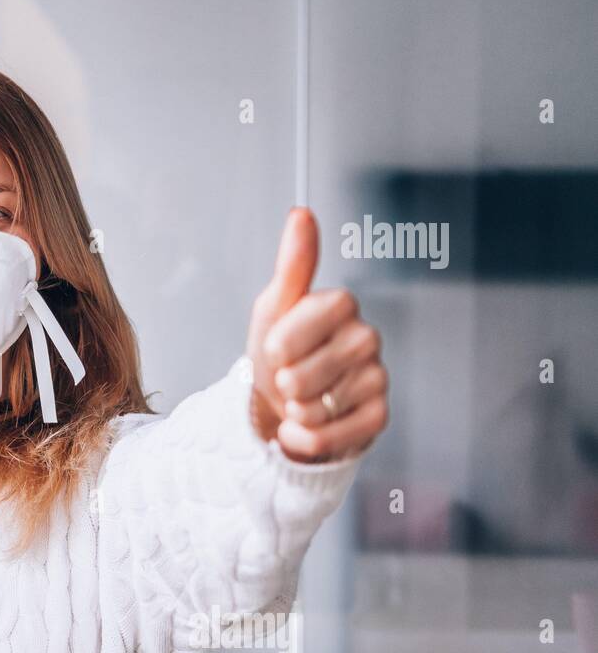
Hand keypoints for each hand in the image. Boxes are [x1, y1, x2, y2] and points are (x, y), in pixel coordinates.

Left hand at [245, 208, 387, 461]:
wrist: (281, 407)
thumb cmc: (278, 355)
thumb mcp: (273, 309)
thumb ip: (292, 265)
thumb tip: (302, 213)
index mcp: (341, 306)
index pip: (309, 322)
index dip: (282, 342)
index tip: (276, 347)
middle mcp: (367, 338)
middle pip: (311, 370)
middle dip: (286, 382)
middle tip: (288, 379)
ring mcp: (377, 378)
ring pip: (321, 405)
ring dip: (296, 411)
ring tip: (299, 402)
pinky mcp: (378, 417)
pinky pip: (335, 436)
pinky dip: (307, 439)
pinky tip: (302, 429)